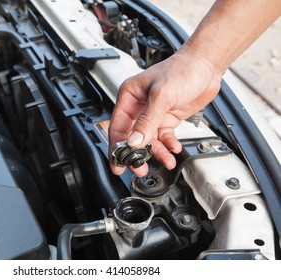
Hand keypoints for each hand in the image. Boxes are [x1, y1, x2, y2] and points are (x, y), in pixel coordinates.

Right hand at [108, 49, 221, 176]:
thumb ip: (147, 121)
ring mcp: (153, 114)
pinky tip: (174, 148)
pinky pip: (164, 137)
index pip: (118, 127)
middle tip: (140, 168)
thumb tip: (134, 142)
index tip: (118, 164)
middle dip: (137, 154)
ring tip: (165, 160)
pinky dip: (168, 145)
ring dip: (157, 152)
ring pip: (149, 140)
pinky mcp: (167, 118)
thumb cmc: (182, 70)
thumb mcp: (162, 96)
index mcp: (129, 97)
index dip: (117, 147)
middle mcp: (138, 106)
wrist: (206, 66)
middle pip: (132, 137)